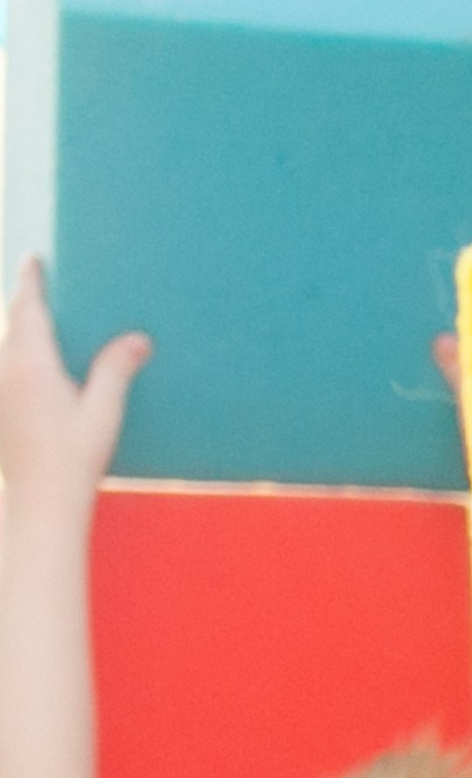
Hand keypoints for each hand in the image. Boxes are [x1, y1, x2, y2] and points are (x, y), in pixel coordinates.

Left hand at [0, 261, 147, 511]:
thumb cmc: (73, 461)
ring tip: (42, 328)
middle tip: (40, 287)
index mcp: (31, 361)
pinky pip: (7, 369)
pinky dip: (19, 358)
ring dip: (22, 332)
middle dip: (26, 302)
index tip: (34, 259)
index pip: (28, 305)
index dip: (31, 278)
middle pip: (14, 322)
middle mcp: (7, 368)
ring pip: (7, 346)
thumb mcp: (103, 414)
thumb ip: (117, 371)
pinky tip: (38, 373)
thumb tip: (138, 340)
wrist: (40, 504)